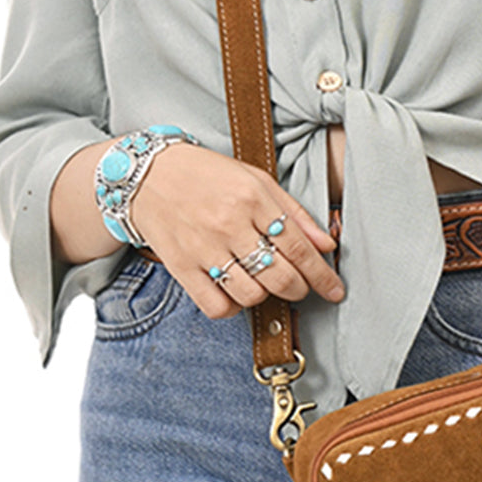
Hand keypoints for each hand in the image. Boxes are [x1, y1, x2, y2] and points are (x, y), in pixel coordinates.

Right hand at [130, 143, 343, 317]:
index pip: (299, 248)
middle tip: (299, 286)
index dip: (322, 275)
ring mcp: (204, 248)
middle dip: (299, 289)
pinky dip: (232, 308)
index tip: (335, 290)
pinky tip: (235, 292)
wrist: (146, 173)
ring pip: (252, 295)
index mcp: (252, 198)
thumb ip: (294, 213)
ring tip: (263, 282)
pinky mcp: (182, 268)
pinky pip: (217, 306)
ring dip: (266, 296)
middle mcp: (229, 224)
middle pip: (281, 277)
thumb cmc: (207, 176)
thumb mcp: (255, 180)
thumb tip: (327, 244)